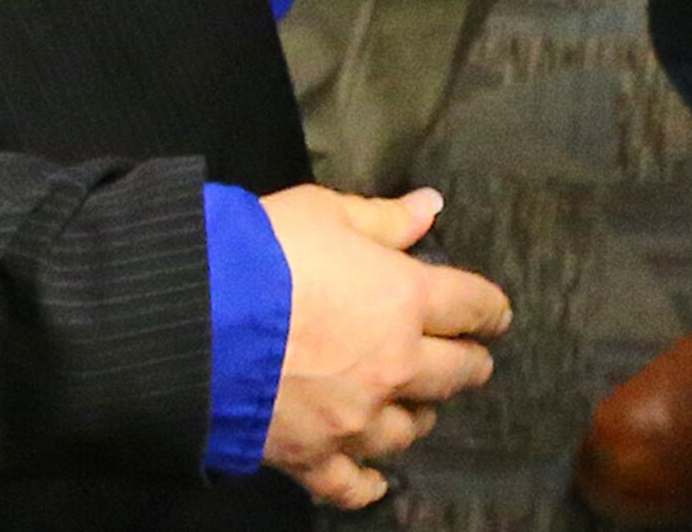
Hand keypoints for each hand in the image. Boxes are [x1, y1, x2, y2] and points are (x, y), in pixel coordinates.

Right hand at [261, 185, 510, 509]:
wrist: (195, 318)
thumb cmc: (264, 252)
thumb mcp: (325, 212)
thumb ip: (383, 218)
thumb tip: (431, 207)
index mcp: (405, 299)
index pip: (471, 305)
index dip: (489, 309)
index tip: (496, 314)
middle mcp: (394, 366)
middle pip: (455, 373)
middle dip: (468, 364)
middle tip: (472, 361)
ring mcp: (356, 418)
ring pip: (409, 429)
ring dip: (419, 415)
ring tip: (418, 407)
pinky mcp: (313, 455)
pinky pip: (351, 483)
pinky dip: (367, 484)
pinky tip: (377, 481)